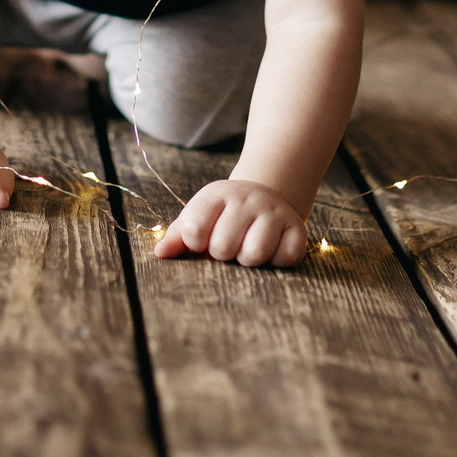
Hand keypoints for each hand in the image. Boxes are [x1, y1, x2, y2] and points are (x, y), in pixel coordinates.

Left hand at [153, 178, 306, 267]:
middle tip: (229, 245)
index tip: (202, 241)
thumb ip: (177, 235)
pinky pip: (286, 258)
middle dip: (223, 254)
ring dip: (248, 260)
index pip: (194, 229)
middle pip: (223, 247)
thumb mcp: (199, 215)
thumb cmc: (224, 215)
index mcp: (217, 195)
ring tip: (247, 247)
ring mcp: (273, 212)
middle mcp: (246, 198)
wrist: (266, 195)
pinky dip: (277, 261)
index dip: (196, 244)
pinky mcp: (297, 227)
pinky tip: (272, 249)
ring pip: (254, 254)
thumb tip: (160, 254)